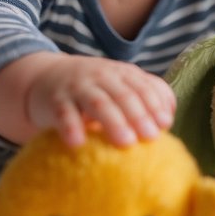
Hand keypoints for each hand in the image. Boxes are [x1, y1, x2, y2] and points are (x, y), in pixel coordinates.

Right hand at [0, 52, 174, 147]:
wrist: (46, 77)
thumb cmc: (94, 89)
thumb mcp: (120, 86)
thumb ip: (145, 96)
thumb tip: (168, 118)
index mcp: (122, 73)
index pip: (143, 86)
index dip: (155, 104)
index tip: (165, 125)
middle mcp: (102, 76)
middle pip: (123, 94)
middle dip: (139, 115)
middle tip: (151, 137)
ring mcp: (78, 87)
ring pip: (98, 103)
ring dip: (113, 121)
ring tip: (125, 142)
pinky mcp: (56, 100)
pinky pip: (64, 113)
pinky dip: (71, 127)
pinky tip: (78, 142)